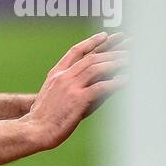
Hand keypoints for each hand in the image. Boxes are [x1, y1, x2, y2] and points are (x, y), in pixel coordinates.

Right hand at [25, 32, 126, 149]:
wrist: (34, 130)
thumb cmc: (43, 118)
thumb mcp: (53, 95)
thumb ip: (70, 85)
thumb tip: (89, 81)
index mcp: (57, 73)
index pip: (76, 51)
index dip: (92, 41)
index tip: (106, 35)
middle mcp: (64, 76)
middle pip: (92, 57)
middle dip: (112, 50)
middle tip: (129, 45)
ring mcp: (71, 87)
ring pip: (97, 68)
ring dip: (116, 63)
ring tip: (132, 60)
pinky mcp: (78, 100)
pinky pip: (101, 87)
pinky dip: (116, 83)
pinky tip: (127, 80)